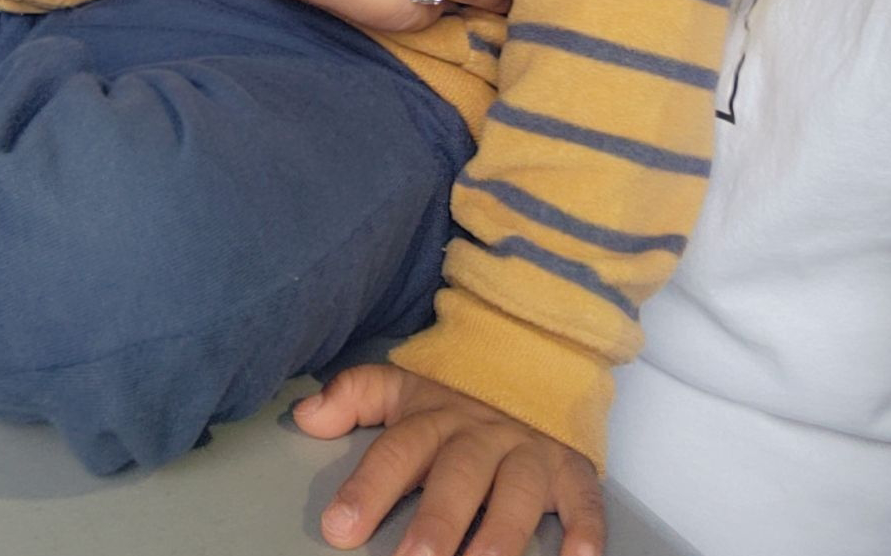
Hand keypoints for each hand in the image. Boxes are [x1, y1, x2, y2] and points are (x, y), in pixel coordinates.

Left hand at [294, 366, 604, 555]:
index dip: (368, 489)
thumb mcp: (405, 387)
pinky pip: (584, 497)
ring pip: (517, 491)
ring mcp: (530, 452)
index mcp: (436, 418)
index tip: (339, 527)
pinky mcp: (571, 469)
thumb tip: (304, 414)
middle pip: (458, 476)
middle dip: (437, 521)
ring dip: (501, 533)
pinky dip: (585, 527)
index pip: (398, 451)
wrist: (535, 358)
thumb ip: (355, 396)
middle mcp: (483, 436)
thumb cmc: (459, 399)